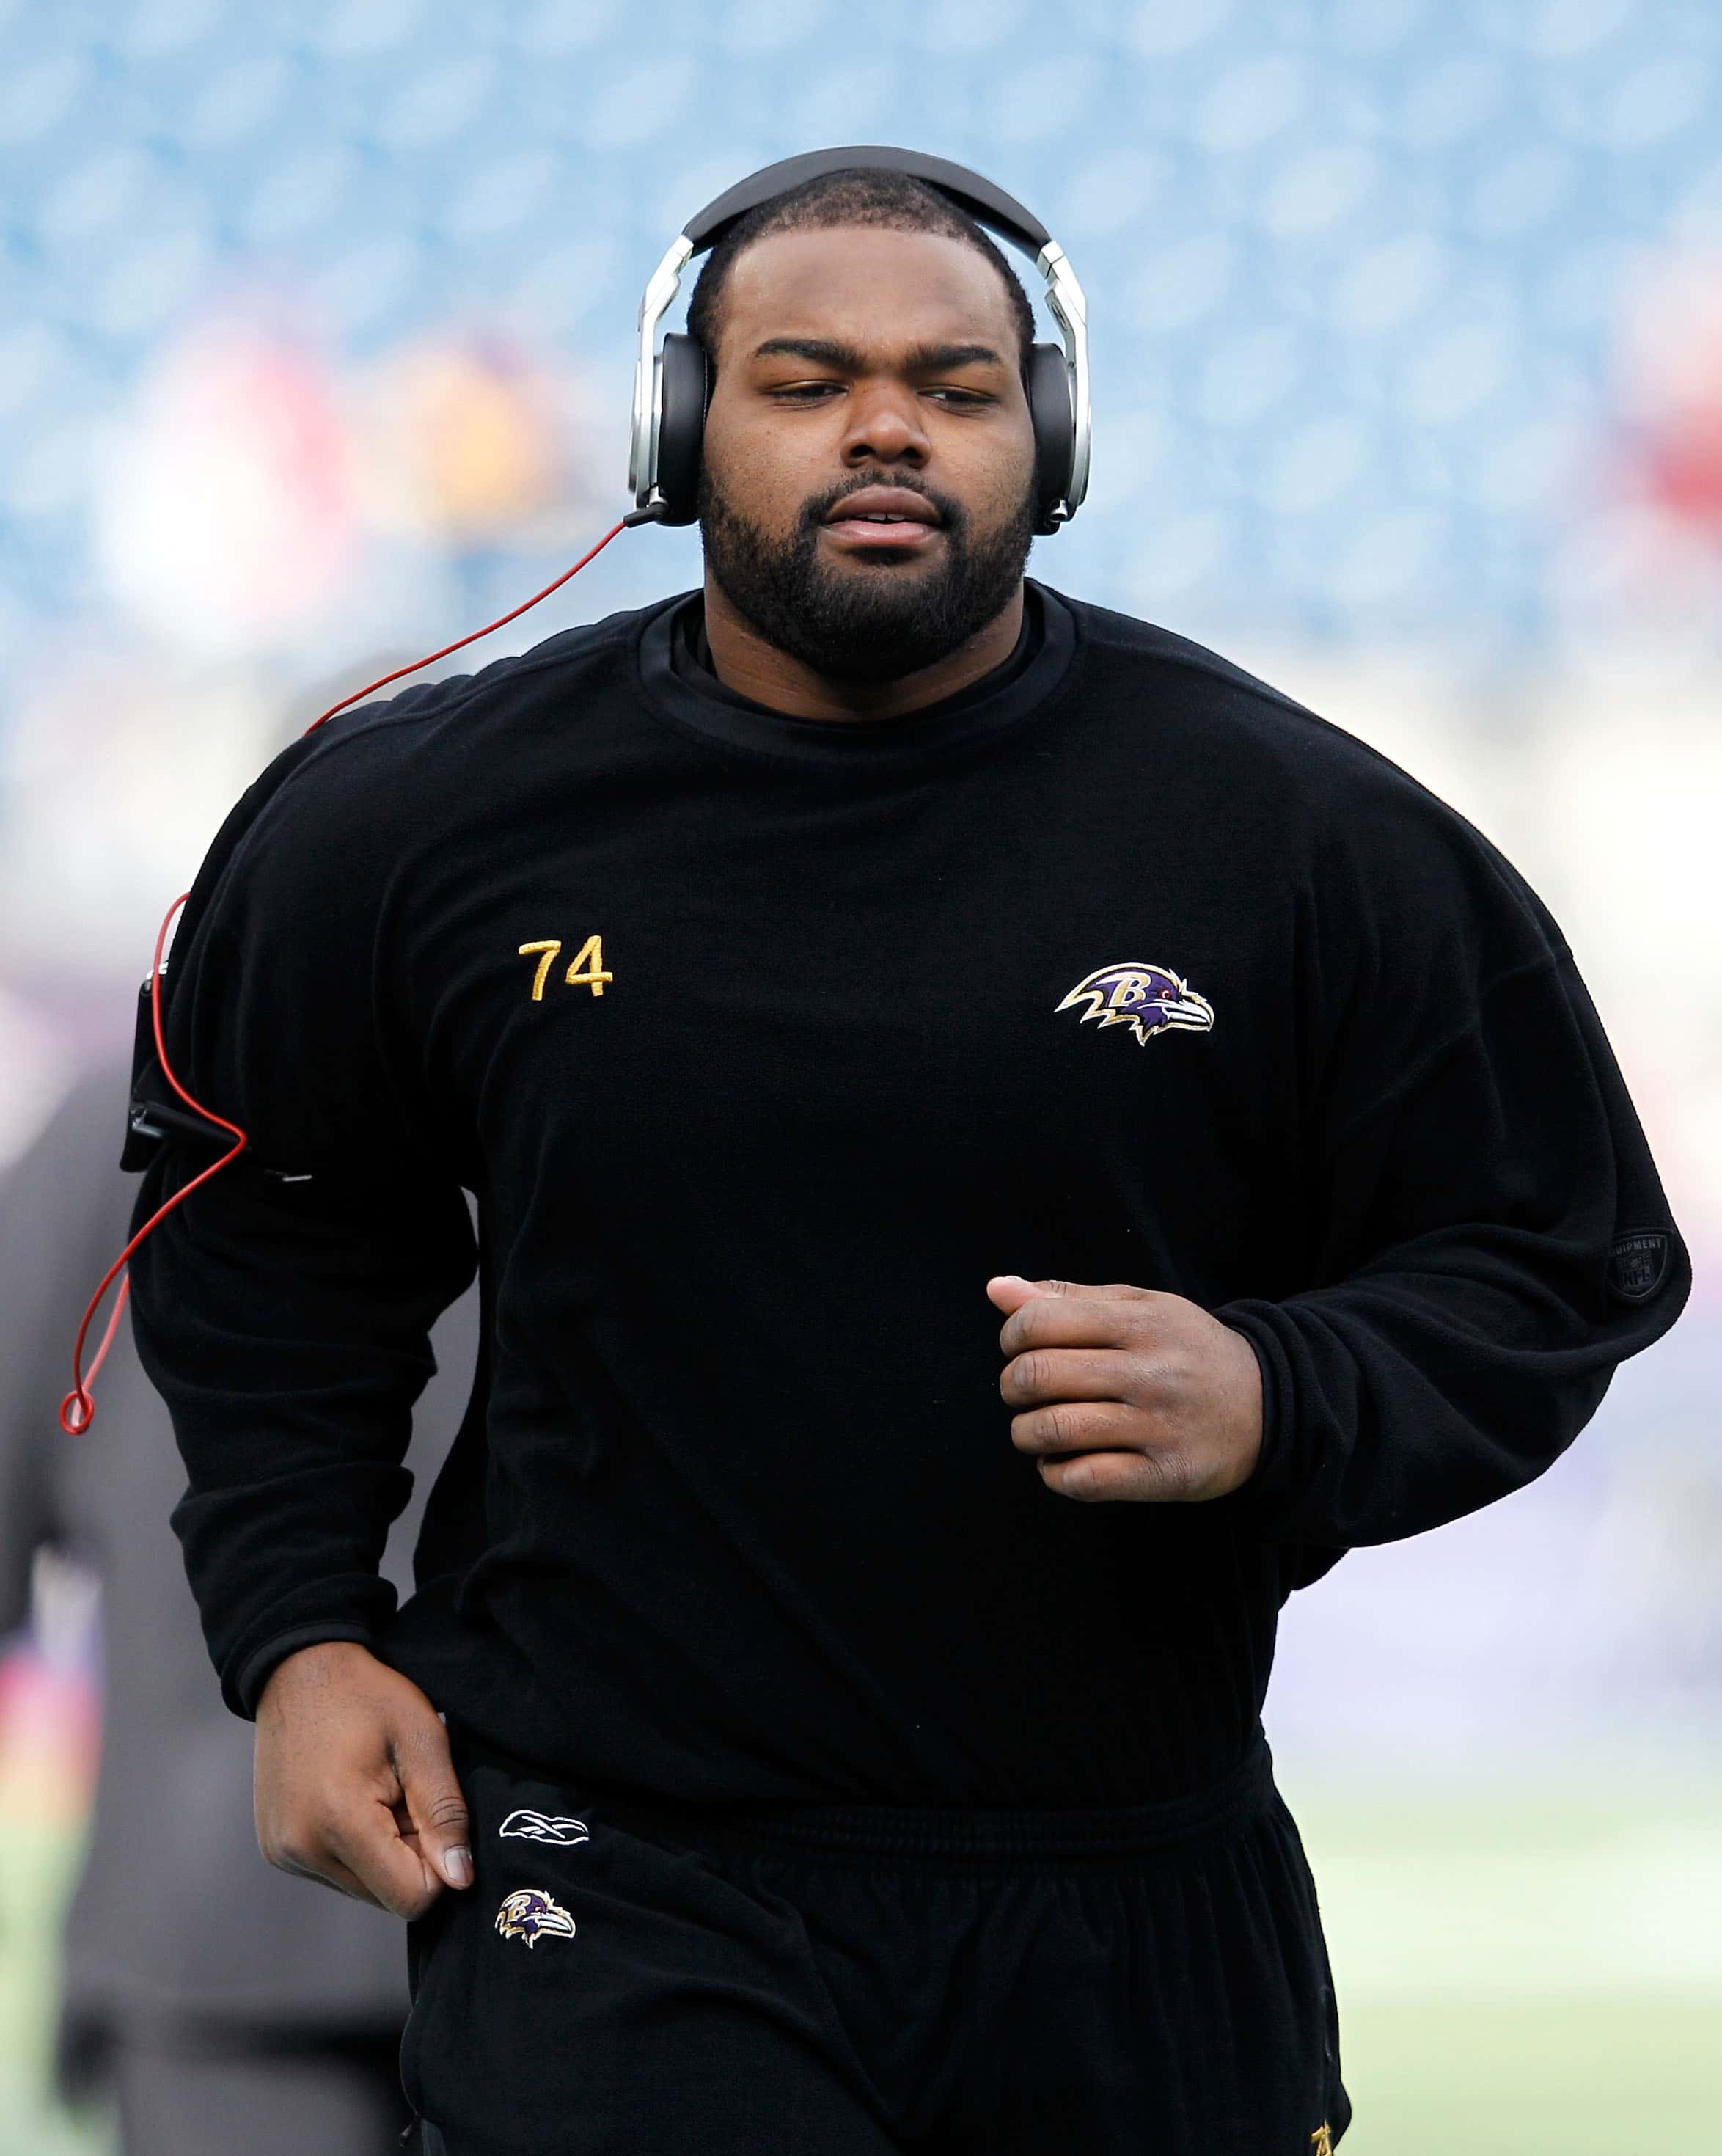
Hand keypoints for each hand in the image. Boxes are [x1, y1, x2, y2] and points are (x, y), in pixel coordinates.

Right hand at [254, 1640, 472, 1919]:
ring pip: (362, 1888)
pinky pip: (335, 1874)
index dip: (438, 1866)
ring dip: (382, 1853)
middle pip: (385, 1896)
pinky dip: (355, 1849)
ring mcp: (283, 1853)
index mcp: (339, 1821)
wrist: (299, 1671)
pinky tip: (352, 1800)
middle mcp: (301, 1849)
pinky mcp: (276, 1850)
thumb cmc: (367, 1697)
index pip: (409, 1896)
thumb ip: (445, 1813)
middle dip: (409, 1856)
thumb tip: (461, 1878)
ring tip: (378, 1793)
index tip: (434, 1818)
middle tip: (404, 1796)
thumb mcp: (423, 1740)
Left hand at [987, 1275, 1263, 1502]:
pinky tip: (1062, 1463)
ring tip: (1039, 1430)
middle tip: (1024, 1391)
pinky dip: (1055, 1474)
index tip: (1020, 1348)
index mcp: (1139, 1322)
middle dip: (1012, 1386)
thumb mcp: (1139, 1308)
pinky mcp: (1164, 1475)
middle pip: (1038, 1376)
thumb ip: (1068, 1298)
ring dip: (1027, 1433)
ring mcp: (1158, 1426)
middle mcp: (1150, 1372)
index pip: (1039, 1322)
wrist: (1270, 1405)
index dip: (1012, 1336)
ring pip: (1053, 1431)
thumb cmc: (1185, 1350)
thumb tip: (997, 1289)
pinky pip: (1084, 1480)